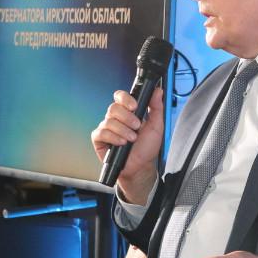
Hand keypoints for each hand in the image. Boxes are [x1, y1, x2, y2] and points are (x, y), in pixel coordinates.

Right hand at [91, 85, 163, 202]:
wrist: (141, 166)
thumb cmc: (147, 147)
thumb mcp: (156, 126)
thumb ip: (156, 107)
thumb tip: (157, 91)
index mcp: (128, 112)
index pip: (120, 97)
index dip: (126, 99)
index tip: (135, 106)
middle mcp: (116, 118)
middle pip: (113, 108)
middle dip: (127, 117)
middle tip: (137, 127)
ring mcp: (107, 128)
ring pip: (109, 121)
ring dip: (123, 130)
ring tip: (132, 139)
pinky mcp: (99, 139)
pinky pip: (101, 133)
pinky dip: (113, 137)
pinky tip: (121, 143)